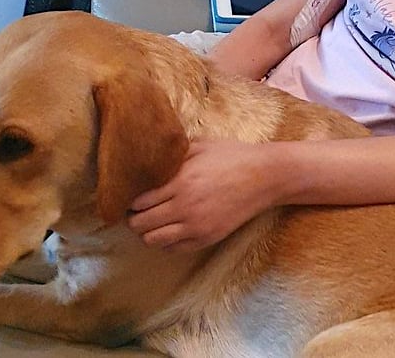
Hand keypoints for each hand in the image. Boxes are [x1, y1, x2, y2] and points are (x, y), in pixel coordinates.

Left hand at [127, 139, 278, 251]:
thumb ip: (172, 154)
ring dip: (147, 231)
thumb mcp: (199, 146)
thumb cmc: (232, 156)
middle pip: (140, 224)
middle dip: (134, 217)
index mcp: (180, 182)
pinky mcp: (207, 238)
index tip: (131, 195)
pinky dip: (165, 241)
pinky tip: (171, 227)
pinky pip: (173, 249)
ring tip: (153, 220)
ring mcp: (196, 226)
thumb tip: (148, 158)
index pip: (137, 202)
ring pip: (152, 240)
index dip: (130, 200)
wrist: (265, 176)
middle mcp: (185, 207)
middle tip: (138, 210)